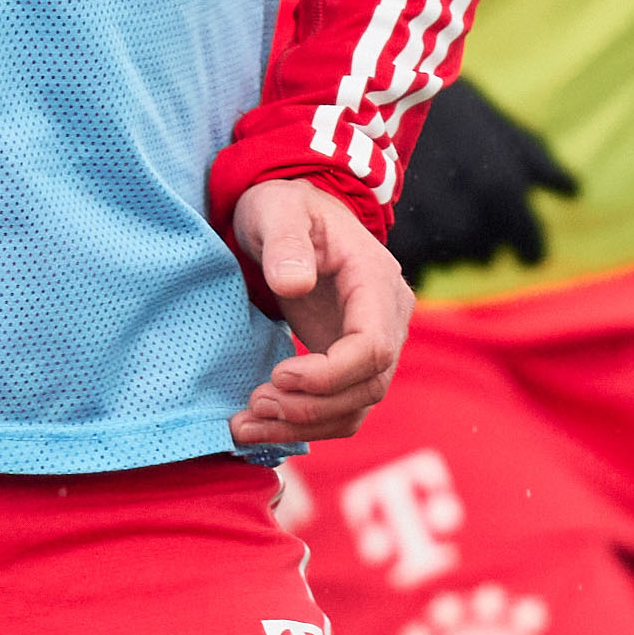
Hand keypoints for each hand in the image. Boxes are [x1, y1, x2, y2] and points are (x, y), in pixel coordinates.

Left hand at [229, 178, 411, 448]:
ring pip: (355, 408)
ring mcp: (372, 343)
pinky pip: (339, 408)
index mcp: (375, 281)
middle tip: (253, 406)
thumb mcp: (278, 209)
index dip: (330, 374)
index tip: (278, 375)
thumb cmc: (285, 208)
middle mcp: (386, 318)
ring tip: (246, 426)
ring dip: (303, 426)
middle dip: (310, 407)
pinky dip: (303, 425)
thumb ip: (286, 242)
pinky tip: (261, 426)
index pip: (374, 347)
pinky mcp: (349, 363)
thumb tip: (294, 284)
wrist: (290, 217)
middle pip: (368, 386)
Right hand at [383, 74, 583, 281]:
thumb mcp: (498, 126)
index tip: (520, 246)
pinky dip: (415, 251)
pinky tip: (407, 223)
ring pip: (450, 262)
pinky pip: (416, 267)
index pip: (529, 248)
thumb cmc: (442, 105)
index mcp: (502, 193)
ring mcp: (428, 236)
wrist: (366, 95)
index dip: (525, 246)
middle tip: (456, 201)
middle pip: (484, 255)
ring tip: (428, 204)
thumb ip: (540, 164)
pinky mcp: (392, 242)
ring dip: (444, 243)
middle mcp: (469, 222)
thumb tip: (574, 192)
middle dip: (477, 235)